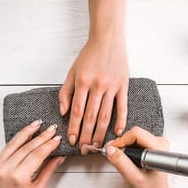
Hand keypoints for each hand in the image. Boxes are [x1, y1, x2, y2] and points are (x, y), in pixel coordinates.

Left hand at [0, 120, 64, 187]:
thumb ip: (48, 170)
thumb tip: (58, 156)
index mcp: (18, 177)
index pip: (36, 155)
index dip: (48, 145)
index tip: (57, 138)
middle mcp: (6, 170)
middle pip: (26, 148)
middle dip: (40, 137)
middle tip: (51, 129)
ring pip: (13, 145)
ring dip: (26, 133)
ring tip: (36, 125)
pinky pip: (5, 151)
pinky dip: (15, 142)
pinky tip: (23, 136)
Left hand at [59, 36, 128, 152]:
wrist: (108, 38)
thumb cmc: (89, 54)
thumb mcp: (72, 71)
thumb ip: (66, 92)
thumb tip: (64, 113)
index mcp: (82, 82)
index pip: (77, 111)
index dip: (74, 128)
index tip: (72, 140)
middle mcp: (97, 85)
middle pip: (91, 117)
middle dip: (87, 136)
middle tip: (85, 149)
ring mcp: (112, 86)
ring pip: (105, 115)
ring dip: (101, 133)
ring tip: (97, 146)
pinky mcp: (123, 86)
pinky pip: (122, 107)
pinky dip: (121, 120)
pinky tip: (117, 132)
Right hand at [105, 127, 172, 187]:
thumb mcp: (133, 178)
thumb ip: (121, 163)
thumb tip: (111, 150)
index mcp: (158, 149)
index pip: (135, 133)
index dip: (121, 141)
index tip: (112, 149)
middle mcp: (161, 144)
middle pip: (135, 133)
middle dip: (122, 143)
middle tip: (112, 153)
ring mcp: (158, 144)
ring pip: (135, 136)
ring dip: (125, 146)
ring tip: (120, 158)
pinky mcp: (154, 147)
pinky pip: (137, 141)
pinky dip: (129, 148)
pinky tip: (127, 158)